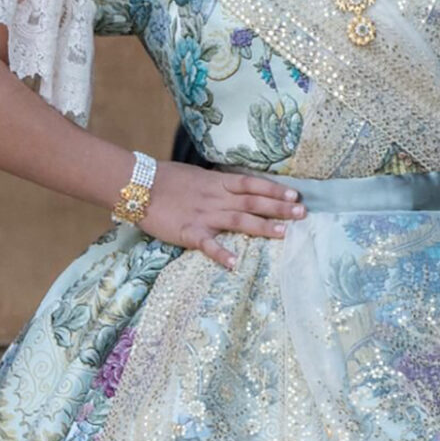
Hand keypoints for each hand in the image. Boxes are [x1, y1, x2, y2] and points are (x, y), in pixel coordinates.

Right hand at [139, 162, 304, 268]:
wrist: (137, 184)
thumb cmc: (165, 179)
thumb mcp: (197, 176)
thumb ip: (217, 184)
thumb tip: (236, 187)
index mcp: (217, 183)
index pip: (252, 184)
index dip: (274, 189)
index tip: (295, 195)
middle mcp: (216, 198)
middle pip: (252, 202)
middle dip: (279, 208)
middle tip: (303, 213)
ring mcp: (203, 215)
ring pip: (238, 220)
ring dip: (261, 227)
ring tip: (283, 234)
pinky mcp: (188, 232)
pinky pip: (208, 244)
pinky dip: (221, 253)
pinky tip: (235, 264)